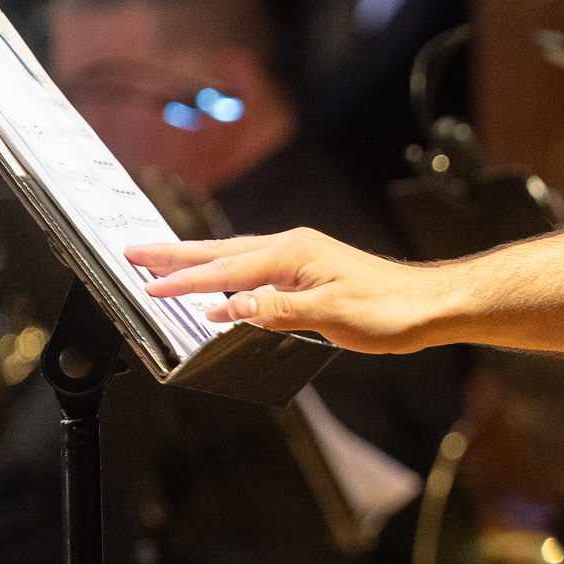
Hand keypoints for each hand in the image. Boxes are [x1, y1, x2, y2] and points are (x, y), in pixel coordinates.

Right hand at [125, 227, 434, 353]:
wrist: (430, 305)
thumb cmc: (390, 310)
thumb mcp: (329, 315)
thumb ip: (275, 310)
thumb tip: (227, 307)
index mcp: (292, 255)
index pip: (225, 270)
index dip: (183, 281)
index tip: (146, 285)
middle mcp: (293, 248)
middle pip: (221, 251)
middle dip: (175, 255)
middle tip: (132, 252)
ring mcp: (301, 257)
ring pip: (235, 255)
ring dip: (196, 260)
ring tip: (161, 260)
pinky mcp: (309, 270)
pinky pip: (254, 266)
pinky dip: (225, 270)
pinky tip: (219, 279)